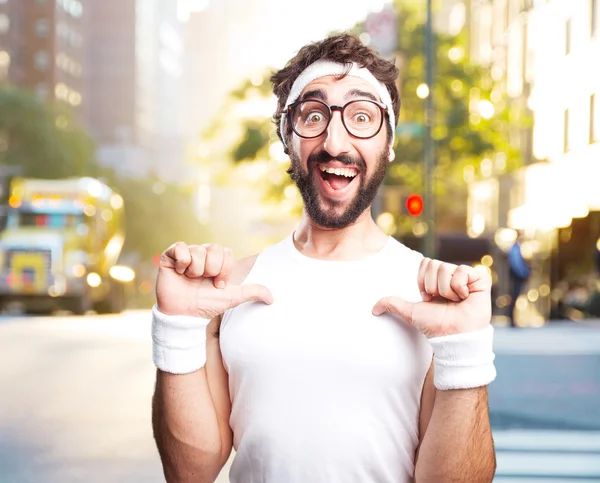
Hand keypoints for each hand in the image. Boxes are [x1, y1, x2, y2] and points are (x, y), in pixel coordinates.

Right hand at [155, 242, 272, 318]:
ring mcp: (186, 254)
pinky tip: (179, 273)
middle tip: (203, 281)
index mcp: (216, 260)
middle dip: (211, 269)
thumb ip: (252, 293)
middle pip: (213, 249)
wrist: (184, 314)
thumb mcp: (232, 298)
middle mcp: (202, 254)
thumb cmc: (206, 305)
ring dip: (195, 270)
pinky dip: (181, 263)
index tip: (218, 285)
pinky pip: (180, 247)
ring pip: (197, 251)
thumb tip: (272, 299)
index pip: (226, 252)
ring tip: (189, 279)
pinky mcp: (170, 256)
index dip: (224, 270)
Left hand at [372, 258, 491, 337]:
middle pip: (435, 264)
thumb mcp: (410, 312)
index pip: (425, 263)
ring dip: (446, 289)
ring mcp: (466, 278)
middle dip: (434, 286)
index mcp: (437, 280)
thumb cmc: (435, 325)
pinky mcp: (480, 280)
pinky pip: (464, 270)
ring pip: (447, 268)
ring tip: (454, 301)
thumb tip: (373, 309)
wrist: (454, 336)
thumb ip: (392, 304)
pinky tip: (465, 298)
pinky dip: (460, 286)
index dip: (423, 281)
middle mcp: (451, 277)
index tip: (428, 297)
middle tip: (442, 300)